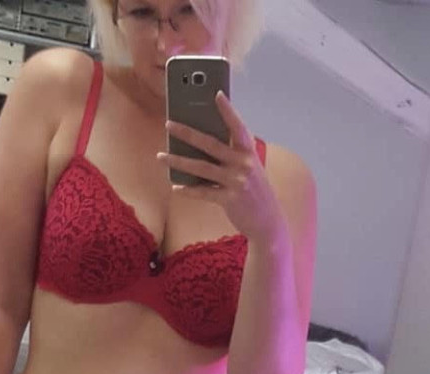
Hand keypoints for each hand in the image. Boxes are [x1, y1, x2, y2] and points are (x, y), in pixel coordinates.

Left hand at [158, 93, 286, 245]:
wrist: (268, 222)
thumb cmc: (255, 192)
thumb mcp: (251, 169)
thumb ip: (234, 155)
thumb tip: (204, 144)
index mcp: (249, 153)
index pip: (238, 127)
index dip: (228, 110)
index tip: (216, 94)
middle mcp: (243, 164)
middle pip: (210, 144)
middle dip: (187, 133)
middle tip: (168, 124)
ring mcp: (236, 182)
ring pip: (201, 168)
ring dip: (178, 161)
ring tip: (161, 156)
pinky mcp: (229, 200)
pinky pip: (203, 192)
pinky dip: (189, 190)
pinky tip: (176, 187)